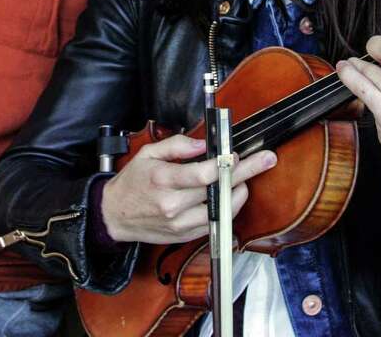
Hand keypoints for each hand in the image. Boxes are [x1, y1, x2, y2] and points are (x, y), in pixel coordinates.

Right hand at [100, 134, 276, 244]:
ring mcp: (180, 224)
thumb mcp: (148, 154)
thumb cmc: (132, 182)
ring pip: (221, 211)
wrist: (114, 215)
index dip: (224, 164)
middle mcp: (173, 205)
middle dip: (245, 173)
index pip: (203, 174)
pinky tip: (229, 196)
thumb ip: (177, 145)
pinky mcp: (184, 236)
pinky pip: (214, 224)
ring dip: (238, 194)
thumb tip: (204, 145)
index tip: (236, 154)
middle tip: (265, 160)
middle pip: (218, 190)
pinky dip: (226, 210)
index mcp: (163, 180)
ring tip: (245, 180)